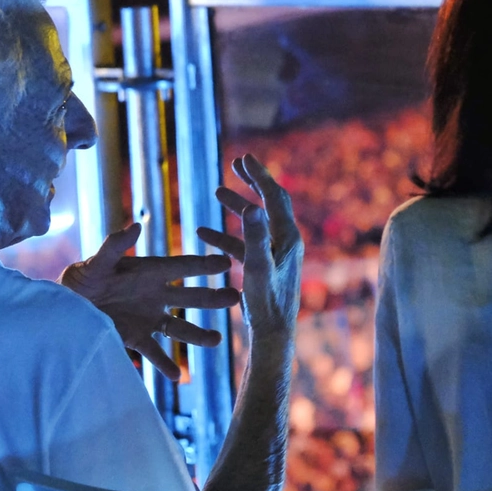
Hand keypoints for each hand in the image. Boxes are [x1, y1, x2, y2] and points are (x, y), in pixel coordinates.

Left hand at [60, 223, 240, 380]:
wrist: (64, 307)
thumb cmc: (81, 279)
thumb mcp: (96, 262)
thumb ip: (114, 246)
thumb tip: (136, 225)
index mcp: (148, 272)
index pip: (181, 267)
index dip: (203, 264)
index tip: (227, 261)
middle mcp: (154, 295)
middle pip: (190, 297)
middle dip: (212, 298)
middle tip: (236, 298)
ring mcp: (147, 318)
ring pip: (179, 327)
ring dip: (197, 335)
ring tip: (216, 341)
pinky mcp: (135, 338)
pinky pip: (154, 352)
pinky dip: (165, 364)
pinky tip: (177, 376)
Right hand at [197, 154, 302, 341]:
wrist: (273, 332)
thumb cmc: (266, 301)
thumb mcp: (257, 266)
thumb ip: (254, 236)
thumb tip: (252, 206)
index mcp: (287, 236)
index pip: (273, 196)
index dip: (258, 175)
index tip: (243, 158)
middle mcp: (285, 241)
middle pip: (269, 203)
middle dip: (252, 183)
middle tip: (236, 165)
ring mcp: (276, 254)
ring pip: (255, 222)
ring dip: (236, 207)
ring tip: (217, 193)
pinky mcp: (265, 267)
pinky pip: (245, 244)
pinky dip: (227, 236)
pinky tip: (204, 234)